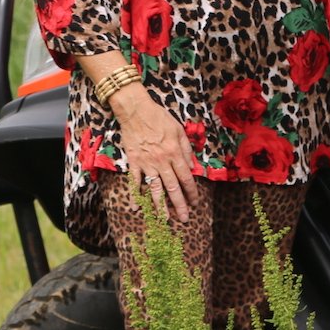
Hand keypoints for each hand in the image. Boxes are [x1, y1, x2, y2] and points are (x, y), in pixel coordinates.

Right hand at [108, 86, 196, 221]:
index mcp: (175, 153)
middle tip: (184, 219)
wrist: (136, 111)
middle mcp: (162, 162)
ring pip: (155, 189)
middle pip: (173, 188)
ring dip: (161, 206)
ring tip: (165, 219)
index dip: (191, 192)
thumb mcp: (179, 130)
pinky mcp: (134, 162)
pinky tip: (136, 208)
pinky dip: (135, 195)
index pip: (186, 178)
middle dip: (180, 205)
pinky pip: (135, 182)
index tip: (195, 202)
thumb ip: (186, 148)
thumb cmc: (159, 118)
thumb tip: (192, 165)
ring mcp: (147, 164)